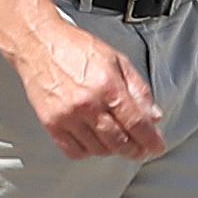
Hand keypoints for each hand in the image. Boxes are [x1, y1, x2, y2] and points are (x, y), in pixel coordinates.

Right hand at [18, 11, 164, 158]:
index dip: (150, 140)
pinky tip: (94, 143)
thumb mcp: (119, 61)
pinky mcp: (50, 123)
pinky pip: (72, 150)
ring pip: (97, 149)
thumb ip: (139, 91)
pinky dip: (87, 152)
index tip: (157, 147)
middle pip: (118, 141)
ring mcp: (67, 116)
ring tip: (119, 143)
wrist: (40, 45)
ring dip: (112, 150)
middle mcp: (87, 105)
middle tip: (141, 150)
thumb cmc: (78, 49)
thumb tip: (154, 116)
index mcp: (108, 87)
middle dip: (134, 150)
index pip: (136, 123)